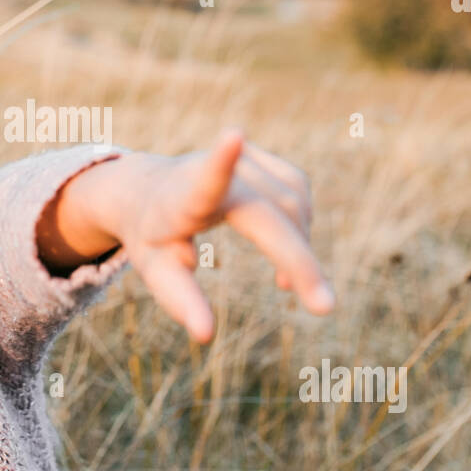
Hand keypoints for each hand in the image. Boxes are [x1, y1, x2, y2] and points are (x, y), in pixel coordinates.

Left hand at [115, 127, 334, 342]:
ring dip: (300, 246)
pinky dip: (301, 226)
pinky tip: (288, 257)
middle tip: (323, 307)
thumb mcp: (155, 270)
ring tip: (286, 287)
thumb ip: (180, 300)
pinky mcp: (262, 157)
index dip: (221, 161)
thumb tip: (206, 335)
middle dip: (301, 258)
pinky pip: (297, 191)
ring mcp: (243, 156)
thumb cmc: (152, 236)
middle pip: (274, 213)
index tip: (233, 134)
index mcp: (183, 196)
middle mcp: (215, 169)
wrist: (147, 189)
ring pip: (293, 202)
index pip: (204, 181)